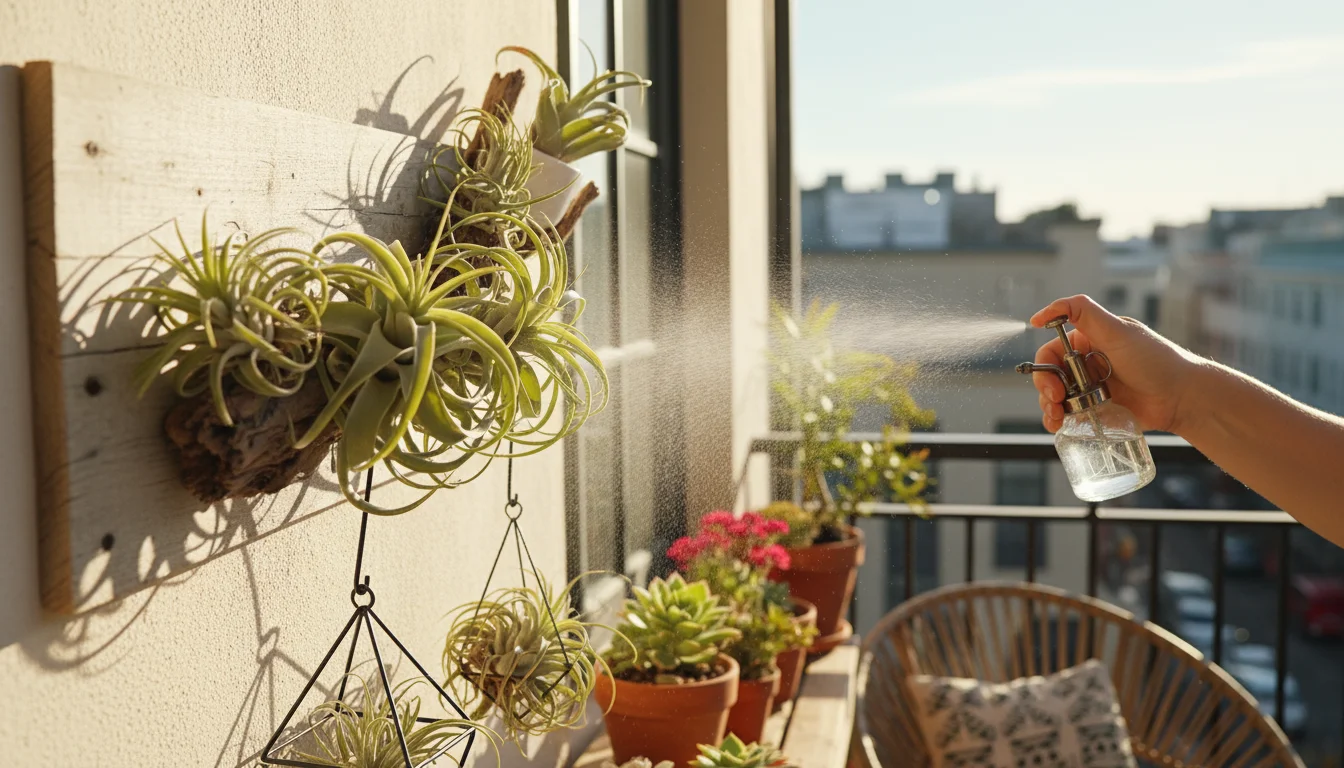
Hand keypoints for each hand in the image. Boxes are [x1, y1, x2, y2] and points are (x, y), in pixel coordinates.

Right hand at [1029, 295, 1201, 433]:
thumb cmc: (1155, 360)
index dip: (1045, 367)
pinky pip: (1071, 415)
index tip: (1050, 383)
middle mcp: (1087, 363)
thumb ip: (1082, 312)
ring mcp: (1092, 388)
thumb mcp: (1117, 330)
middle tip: (1056, 401)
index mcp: (1088, 341)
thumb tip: (1043, 312)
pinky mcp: (1098, 409)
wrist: (1182, 397)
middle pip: (1049, 376)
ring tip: (1058, 418)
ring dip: (1050, 408)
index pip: (1051, 352)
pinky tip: (1064, 426)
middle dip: (1046, 390)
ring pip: (1056, 398)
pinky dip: (1061, 421)